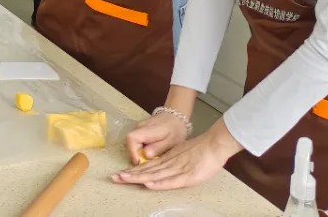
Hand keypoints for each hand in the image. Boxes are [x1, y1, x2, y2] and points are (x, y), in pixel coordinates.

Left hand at [112, 119, 242, 190]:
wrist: (214, 144)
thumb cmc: (200, 151)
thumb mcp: (181, 155)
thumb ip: (170, 162)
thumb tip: (159, 169)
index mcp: (167, 160)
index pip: (146, 167)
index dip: (132, 171)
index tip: (119, 174)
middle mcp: (169, 164)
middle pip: (146, 171)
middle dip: (129, 175)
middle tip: (113, 178)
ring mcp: (177, 169)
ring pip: (154, 175)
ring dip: (138, 178)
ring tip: (123, 179)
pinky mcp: (187, 176)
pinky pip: (170, 181)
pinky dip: (158, 183)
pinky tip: (147, 183)